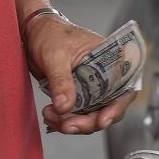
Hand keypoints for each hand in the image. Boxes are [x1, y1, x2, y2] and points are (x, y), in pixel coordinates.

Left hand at [25, 15, 136, 133]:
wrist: (34, 33)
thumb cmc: (51, 34)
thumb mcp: (55, 56)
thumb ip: (61, 81)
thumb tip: (64, 106)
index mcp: (112, 62)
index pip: (124, 90)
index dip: (116, 108)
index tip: (102, 121)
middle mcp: (106, 78)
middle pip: (108, 109)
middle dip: (87, 122)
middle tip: (67, 124)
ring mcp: (93, 90)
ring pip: (92, 117)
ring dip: (73, 123)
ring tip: (50, 116)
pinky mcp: (80, 97)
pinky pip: (78, 115)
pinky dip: (64, 120)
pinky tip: (51, 118)